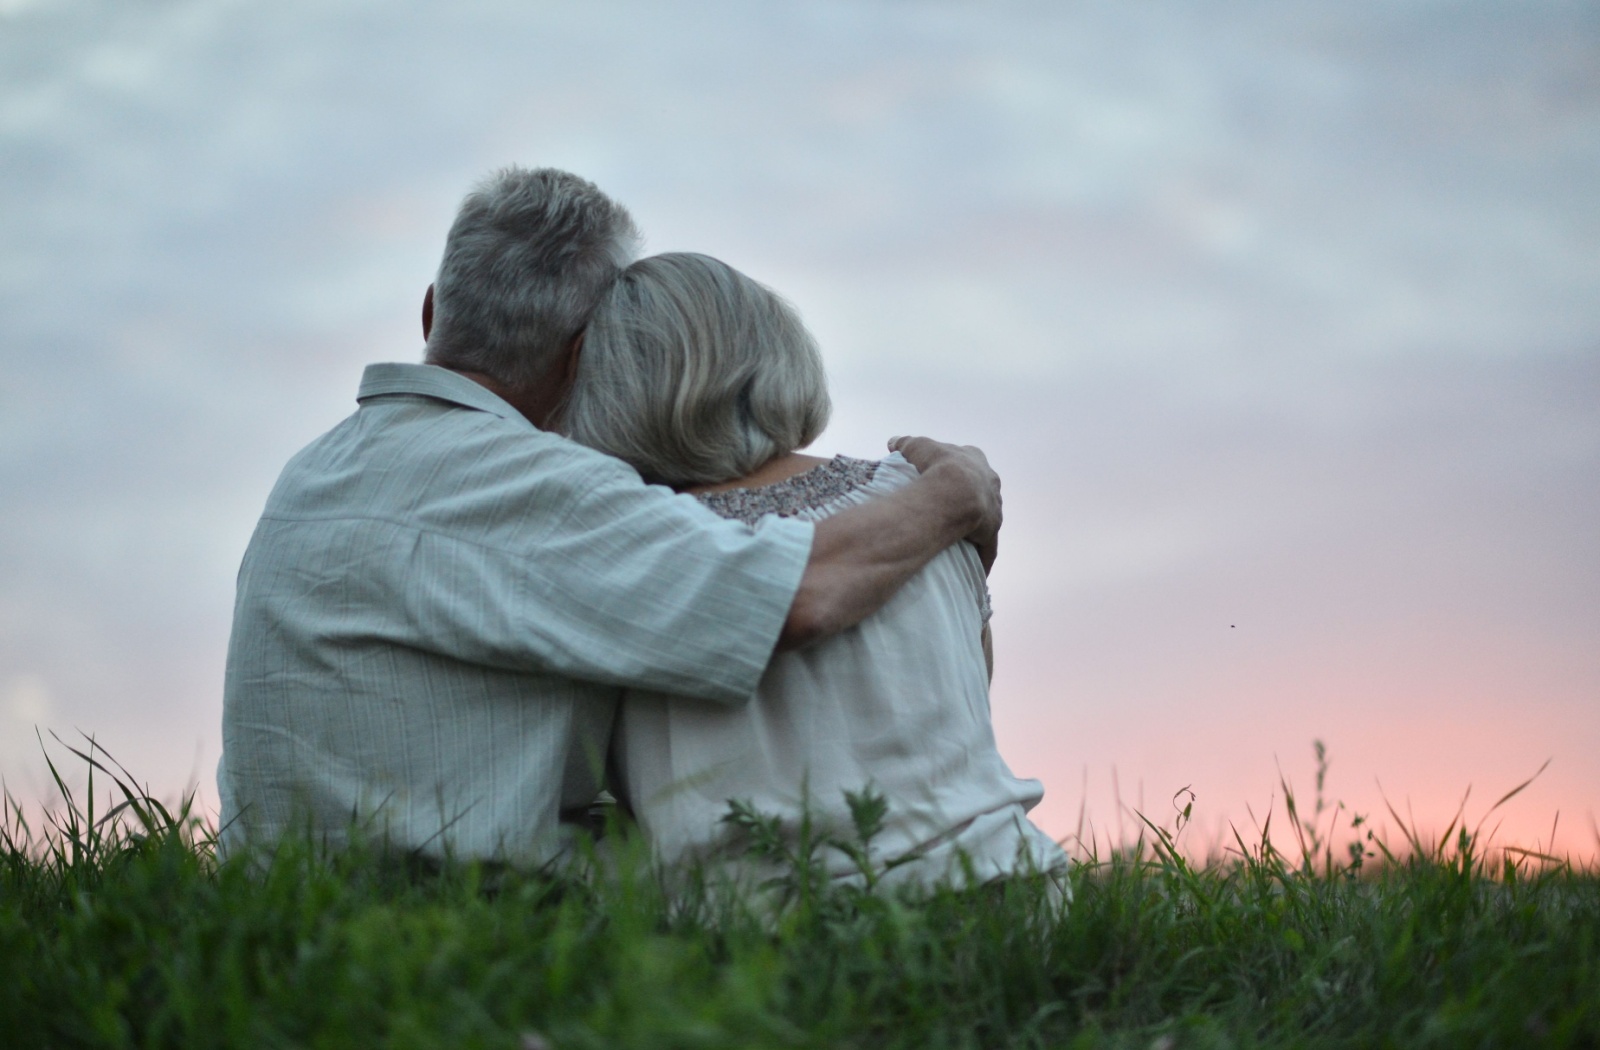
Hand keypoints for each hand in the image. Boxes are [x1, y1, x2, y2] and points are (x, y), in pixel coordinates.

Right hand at [888, 436, 1000, 572]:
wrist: (955, 491)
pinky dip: (980, 556)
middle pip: (981, 490)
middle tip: (952, 508)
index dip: (956, 471)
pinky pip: (987, 547)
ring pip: (987, 517)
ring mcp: (994, 508)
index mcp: (975, 460)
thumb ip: (906, 443)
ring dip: (977, 524)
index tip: (945, 477)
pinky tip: (971, 565)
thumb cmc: (937, 466)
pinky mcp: (991, 532)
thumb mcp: (918, 447)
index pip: (967, 464)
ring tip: (960, 534)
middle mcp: (990, 483)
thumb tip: (893, 443)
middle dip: (971, 497)